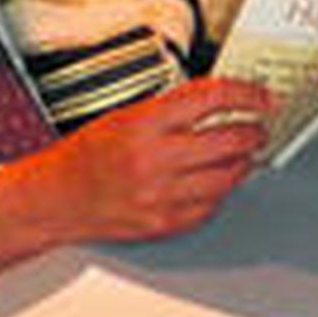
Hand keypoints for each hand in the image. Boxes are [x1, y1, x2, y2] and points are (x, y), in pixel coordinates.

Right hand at [0, 77, 271, 286]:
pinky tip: (215, 181)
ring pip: (229, 177)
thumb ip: (169, 110)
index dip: (246, 94)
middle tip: (259, 126)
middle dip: (254, 131)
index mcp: (143, 125)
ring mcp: (162, 195)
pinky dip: (220, 191)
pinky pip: (211, 206)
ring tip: (243, 153)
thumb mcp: (124, 116)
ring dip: (243, 162)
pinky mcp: (166, 222)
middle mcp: (155, 160)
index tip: (261, 97)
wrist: (56, 200)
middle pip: (230, 141)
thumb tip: (215, 104)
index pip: (211, 99)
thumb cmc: (83, 158)